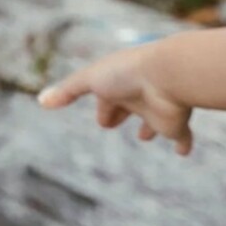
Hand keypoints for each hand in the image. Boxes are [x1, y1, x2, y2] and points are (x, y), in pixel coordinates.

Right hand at [36, 41, 194, 156]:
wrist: (168, 76)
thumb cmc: (128, 73)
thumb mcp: (91, 79)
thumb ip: (68, 90)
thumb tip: (41, 100)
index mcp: (120, 83)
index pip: (108, 97)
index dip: (103, 107)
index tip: (102, 118)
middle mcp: (141, 97)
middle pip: (128, 107)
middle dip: (120, 112)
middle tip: (111, 122)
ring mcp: (159, 111)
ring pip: (154, 121)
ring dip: (150, 127)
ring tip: (145, 136)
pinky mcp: (175, 124)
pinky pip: (182, 136)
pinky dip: (183, 144)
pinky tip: (183, 152)